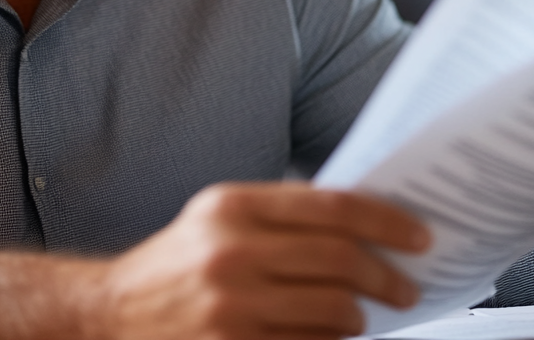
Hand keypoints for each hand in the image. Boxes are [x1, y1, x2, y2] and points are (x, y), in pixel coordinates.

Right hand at [98, 181, 429, 339]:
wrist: (116, 312)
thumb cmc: (178, 261)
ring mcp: (234, 306)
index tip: (417, 235)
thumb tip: (358, 222)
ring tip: (362, 314)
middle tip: (406, 285)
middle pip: (341, 260)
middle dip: (388, 275)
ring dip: (362, 316)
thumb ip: (279, 213)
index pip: (332, 207)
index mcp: (233, 206)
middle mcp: (233, 251)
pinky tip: (332, 335)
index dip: (385, 221)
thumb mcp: (218, 216)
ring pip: (336, 312)